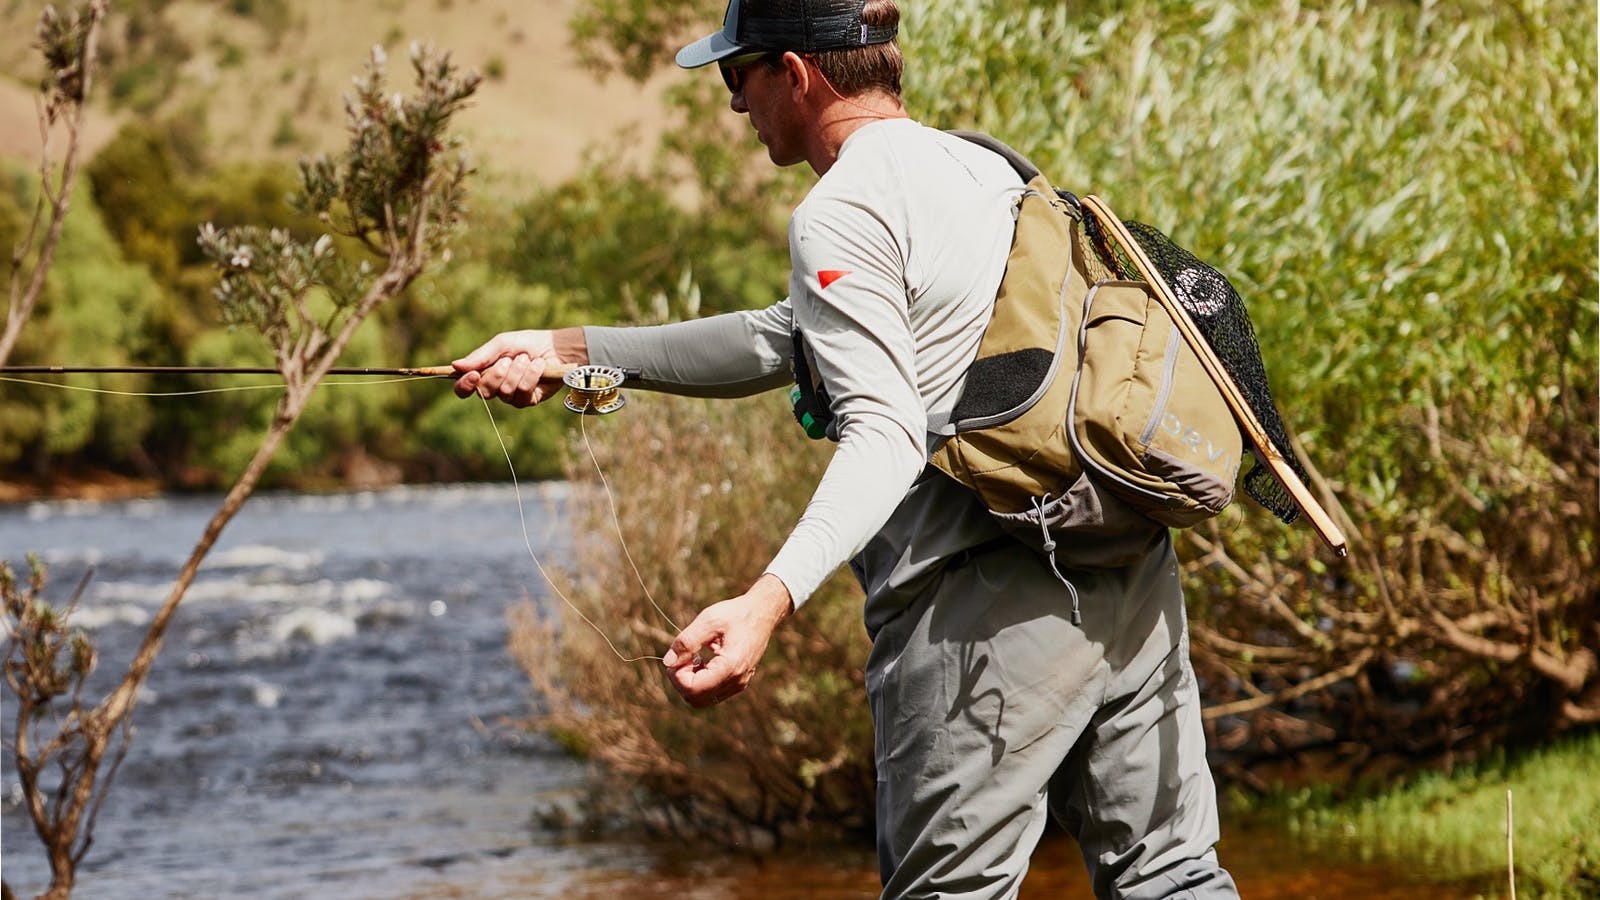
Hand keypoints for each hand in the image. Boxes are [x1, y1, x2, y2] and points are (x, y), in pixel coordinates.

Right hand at [452, 329, 582, 406]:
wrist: (554, 347)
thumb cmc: (526, 344)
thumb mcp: (501, 344)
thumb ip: (480, 356)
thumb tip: (455, 365)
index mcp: (484, 374)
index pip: (464, 388)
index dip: (465, 385)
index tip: (474, 375)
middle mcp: (495, 388)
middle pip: (484, 392)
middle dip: (497, 374)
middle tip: (510, 359)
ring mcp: (511, 396)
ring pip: (505, 392)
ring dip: (517, 371)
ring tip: (527, 359)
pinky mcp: (529, 400)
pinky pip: (523, 393)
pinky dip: (530, 376)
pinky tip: (538, 366)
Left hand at [663, 574, 792, 707]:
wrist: (763, 612)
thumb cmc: (736, 614)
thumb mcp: (709, 620)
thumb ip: (686, 642)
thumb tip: (667, 662)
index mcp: (730, 667)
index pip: (693, 689)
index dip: (677, 676)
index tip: (676, 657)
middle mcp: (736, 681)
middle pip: (696, 699)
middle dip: (681, 682)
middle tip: (680, 658)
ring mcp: (739, 683)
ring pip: (703, 699)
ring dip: (691, 682)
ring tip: (692, 658)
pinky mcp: (739, 681)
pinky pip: (713, 692)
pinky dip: (701, 681)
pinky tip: (702, 661)